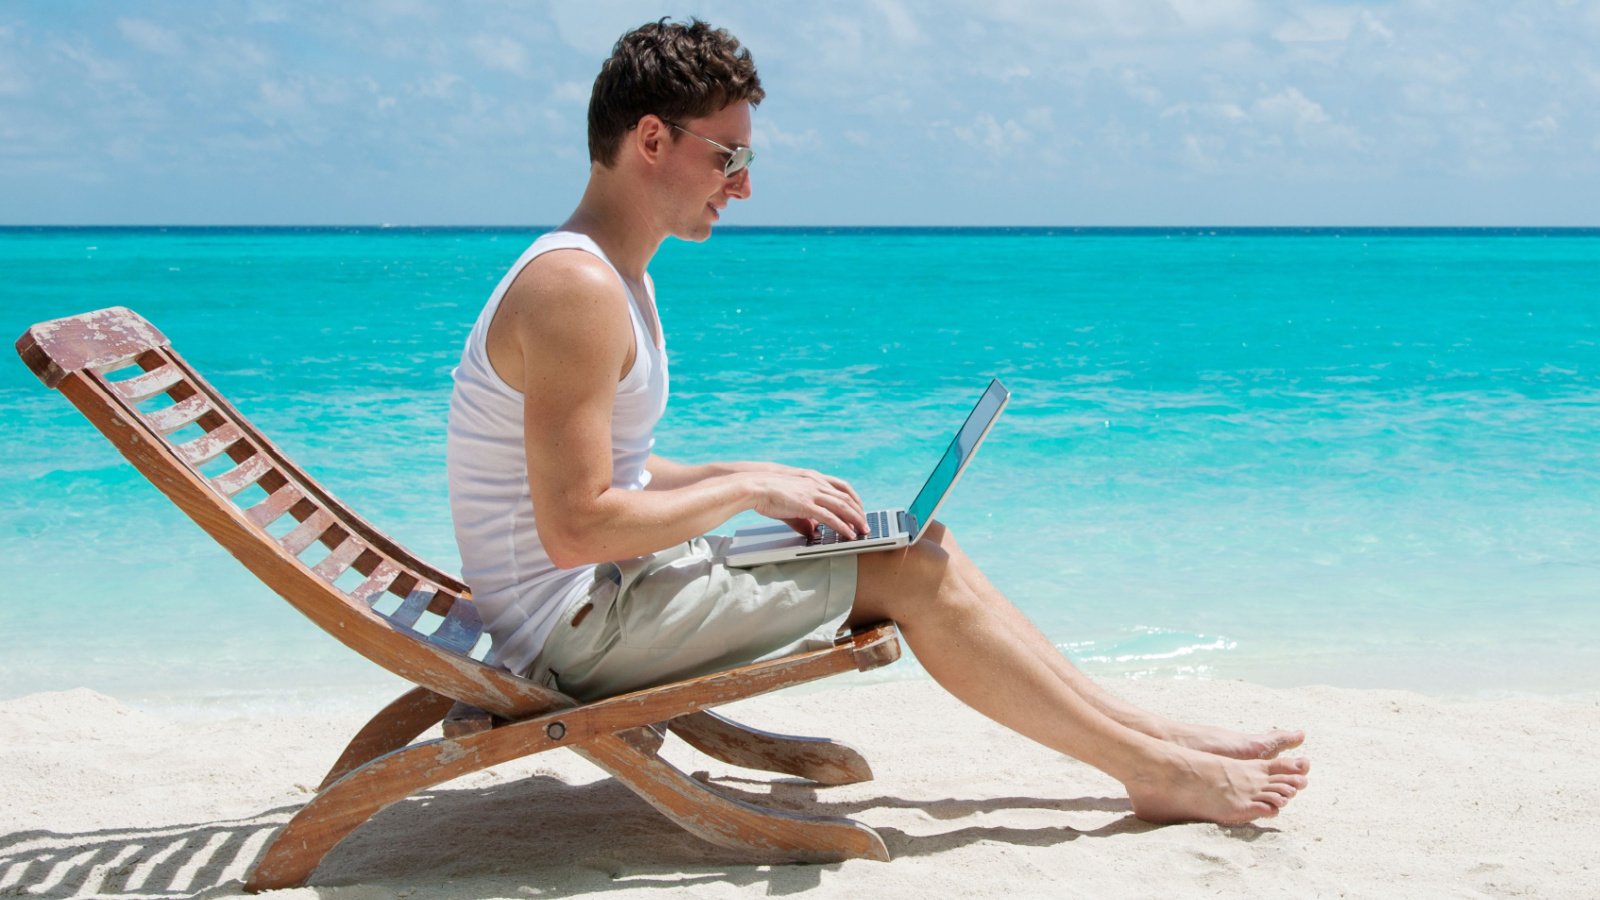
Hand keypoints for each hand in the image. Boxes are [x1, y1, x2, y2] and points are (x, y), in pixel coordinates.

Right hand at [747, 467, 867, 539]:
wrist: (756, 485)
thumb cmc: (771, 493)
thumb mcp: (792, 503)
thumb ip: (805, 517)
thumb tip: (814, 532)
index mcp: (814, 479)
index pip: (843, 488)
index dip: (854, 500)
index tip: (861, 510)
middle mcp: (817, 484)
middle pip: (847, 498)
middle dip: (859, 512)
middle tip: (866, 525)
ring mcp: (813, 493)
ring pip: (842, 507)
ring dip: (856, 520)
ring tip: (863, 531)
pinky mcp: (806, 504)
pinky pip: (830, 517)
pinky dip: (842, 526)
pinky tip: (849, 534)